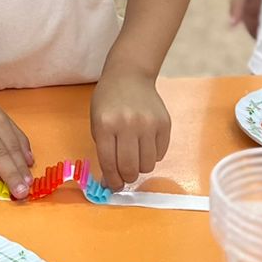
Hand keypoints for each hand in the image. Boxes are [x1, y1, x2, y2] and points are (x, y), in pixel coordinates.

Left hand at [91, 69, 170, 189]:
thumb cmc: (109, 101)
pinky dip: (152, 155)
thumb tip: (112, 180)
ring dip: (140, 167)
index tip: (113, 186)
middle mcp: (128, 124)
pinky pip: (160, 154)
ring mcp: (148, 124)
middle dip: (126, 178)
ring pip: (148, 165)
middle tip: (124, 175)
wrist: (130, 76)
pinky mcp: (164, 124)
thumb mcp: (97, 123)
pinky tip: (145, 144)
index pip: (109, 163)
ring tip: (135, 156)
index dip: (111, 180)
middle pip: (130, 168)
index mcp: (106, 125)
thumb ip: (104, 150)